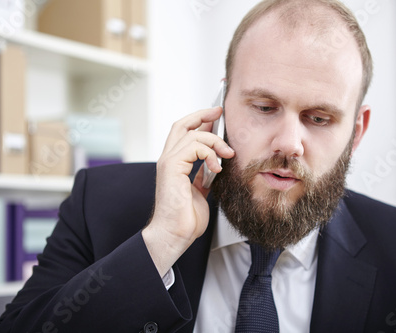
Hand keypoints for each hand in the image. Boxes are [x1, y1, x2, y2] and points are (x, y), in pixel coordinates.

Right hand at [142, 107, 234, 276]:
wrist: (175, 234)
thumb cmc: (185, 218)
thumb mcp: (200, 190)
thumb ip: (204, 175)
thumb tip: (215, 163)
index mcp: (175, 163)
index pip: (183, 132)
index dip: (199, 120)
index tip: (216, 115)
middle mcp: (168, 160)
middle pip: (182, 125)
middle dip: (203, 115)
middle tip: (220, 112)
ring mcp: (168, 162)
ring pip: (192, 135)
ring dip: (215, 141)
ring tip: (227, 155)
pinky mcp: (172, 168)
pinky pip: (193, 147)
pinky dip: (210, 154)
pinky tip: (217, 168)